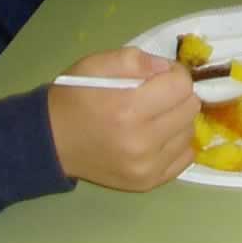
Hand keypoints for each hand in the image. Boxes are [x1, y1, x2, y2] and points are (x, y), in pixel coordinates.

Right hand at [48, 47, 197, 189]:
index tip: (161, 76)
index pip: (182, 86)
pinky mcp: (147, 182)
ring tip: (153, 118)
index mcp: (128, 108)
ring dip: (177, 120)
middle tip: (157, 96)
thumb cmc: (75, 97)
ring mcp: (146, 166)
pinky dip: (176, 144)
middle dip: (178, 96)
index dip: (175, 74)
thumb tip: (168, 69)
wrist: (51, 142)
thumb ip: (136, 60)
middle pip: (190, 108)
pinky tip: (157, 137)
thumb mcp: (97, 64)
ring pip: (189, 133)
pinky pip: (184, 158)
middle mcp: (141, 141)